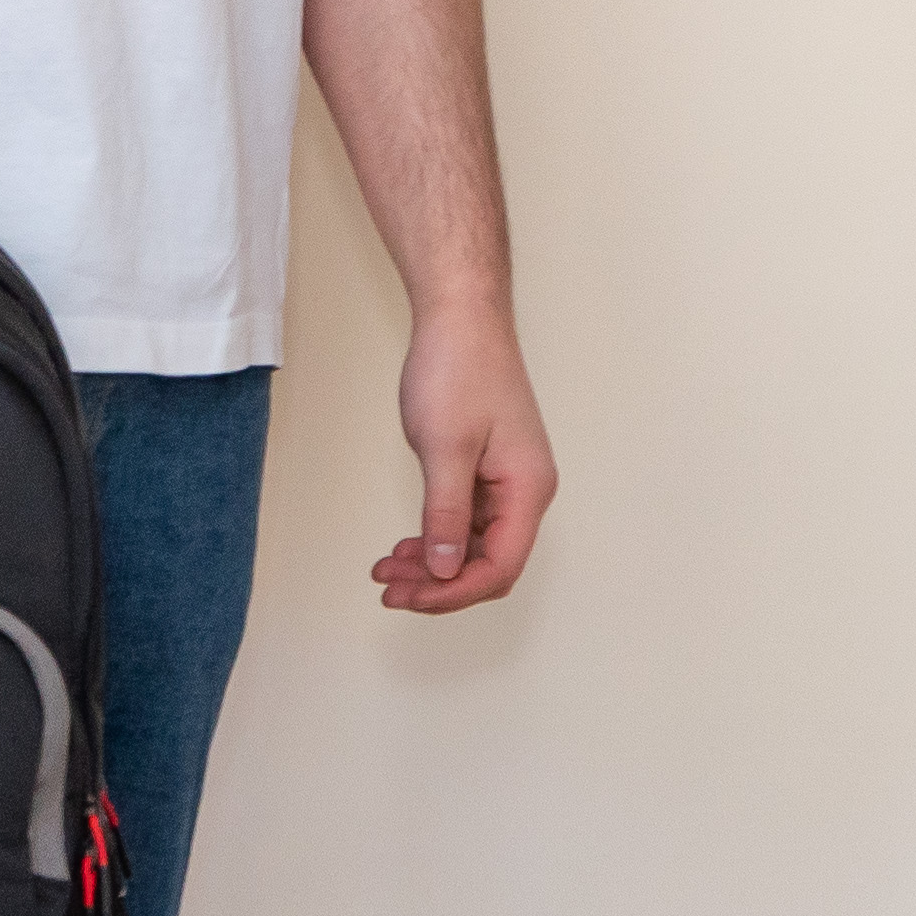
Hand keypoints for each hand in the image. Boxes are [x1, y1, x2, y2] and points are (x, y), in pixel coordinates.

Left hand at [372, 300, 557, 613]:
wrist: (460, 317)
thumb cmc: (458, 370)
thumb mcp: (445, 448)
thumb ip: (445, 514)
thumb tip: (445, 571)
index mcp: (527, 490)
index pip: (499, 567)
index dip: (453, 593)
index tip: (409, 598)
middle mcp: (525, 491)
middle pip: (488, 562)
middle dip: (438, 584)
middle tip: (388, 590)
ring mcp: (507, 480)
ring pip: (474, 544)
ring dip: (433, 562)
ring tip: (388, 571)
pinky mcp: (488, 468)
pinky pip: (467, 520)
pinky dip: (436, 536)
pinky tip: (406, 545)